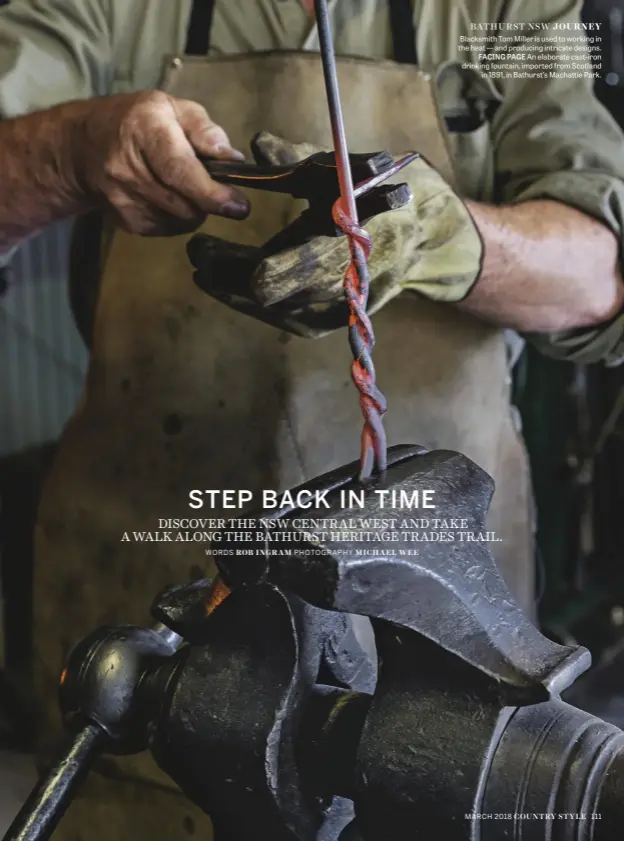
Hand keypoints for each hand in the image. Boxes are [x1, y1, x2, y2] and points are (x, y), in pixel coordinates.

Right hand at [71, 92, 249, 235]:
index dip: (211, 192)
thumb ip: (205, 130)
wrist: (81, 148)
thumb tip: (232, 159)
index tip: (238, 206)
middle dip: (209, 202)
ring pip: (179, 221)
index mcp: (143, 130)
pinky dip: (179, 218)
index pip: (179, 170)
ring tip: (187, 188)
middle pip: (184, 203)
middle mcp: (127, 167)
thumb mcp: (171, 108)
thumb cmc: (136, 122)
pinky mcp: (126, 222)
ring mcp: (123, 199)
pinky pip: (167, 229)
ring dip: (195, 210)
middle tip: (216, 190)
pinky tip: (169, 197)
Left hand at [190, 133, 483, 336]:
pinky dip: (249, 300)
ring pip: (272, 312)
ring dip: (232, 289)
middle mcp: (345, 288)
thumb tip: (258, 145)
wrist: (426, 242)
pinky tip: (222, 281)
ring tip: (200, 265)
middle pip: (275, 296)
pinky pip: (279, 317)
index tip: (216, 256)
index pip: (298, 272)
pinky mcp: (325, 321)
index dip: (256, 269)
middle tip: (195, 251)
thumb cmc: (390, 198)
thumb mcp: (350, 170)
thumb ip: (300, 162)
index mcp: (355, 247)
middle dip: (230, 275)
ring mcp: (336, 311)